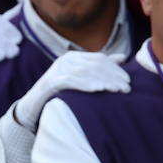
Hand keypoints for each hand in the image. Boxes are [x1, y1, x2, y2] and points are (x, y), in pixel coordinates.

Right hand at [14, 51, 130, 130]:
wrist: (34, 106)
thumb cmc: (61, 94)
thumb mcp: (81, 79)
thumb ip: (99, 68)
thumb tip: (122, 57)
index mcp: (74, 57)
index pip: (100, 59)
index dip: (116, 69)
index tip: (128, 80)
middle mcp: (65, 60)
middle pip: (94, 65)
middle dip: (113, 76)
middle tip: (126, 88)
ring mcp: (57, 70)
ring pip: (86, 72)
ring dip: (104, 81)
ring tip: (117, 90)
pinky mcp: (51, 82)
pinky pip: (71, 81)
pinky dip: (86, 84)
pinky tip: (98, 90)